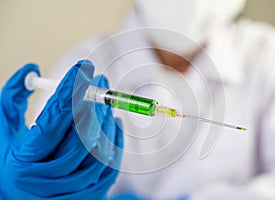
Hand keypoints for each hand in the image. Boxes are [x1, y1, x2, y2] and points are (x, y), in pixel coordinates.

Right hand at [0, 60, 122, 199]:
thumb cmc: (13, 160)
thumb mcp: (5, 131)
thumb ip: (12, 98)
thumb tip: (32, 69)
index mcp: (24, 161)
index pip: (52, 121)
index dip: (70, 92)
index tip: (84, 67)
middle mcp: (48, 180)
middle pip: (80, 137)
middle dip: (93, 103)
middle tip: (101, 81)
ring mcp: (72, 191)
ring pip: (99, 149)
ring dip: (106, 120)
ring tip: (106, 102)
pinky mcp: (91, 196)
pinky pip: (111, 165)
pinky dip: (116, 140)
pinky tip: (114, 122)